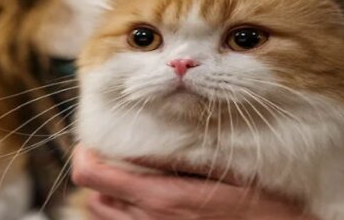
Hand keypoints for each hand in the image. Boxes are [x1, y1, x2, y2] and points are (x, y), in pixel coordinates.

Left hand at [72, 146, 316, 219]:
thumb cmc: (259, 206)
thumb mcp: (225, 170)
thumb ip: (185, 153)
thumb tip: (154, 133)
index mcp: (161, 199)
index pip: (95, 176)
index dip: (83, 154)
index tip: (91, 140)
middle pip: (94, 197)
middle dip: (95, 172)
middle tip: (110, 153)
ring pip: (105, 216)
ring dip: (106, 192)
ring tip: (124, 173)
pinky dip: (121, 210)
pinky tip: (140, 197)